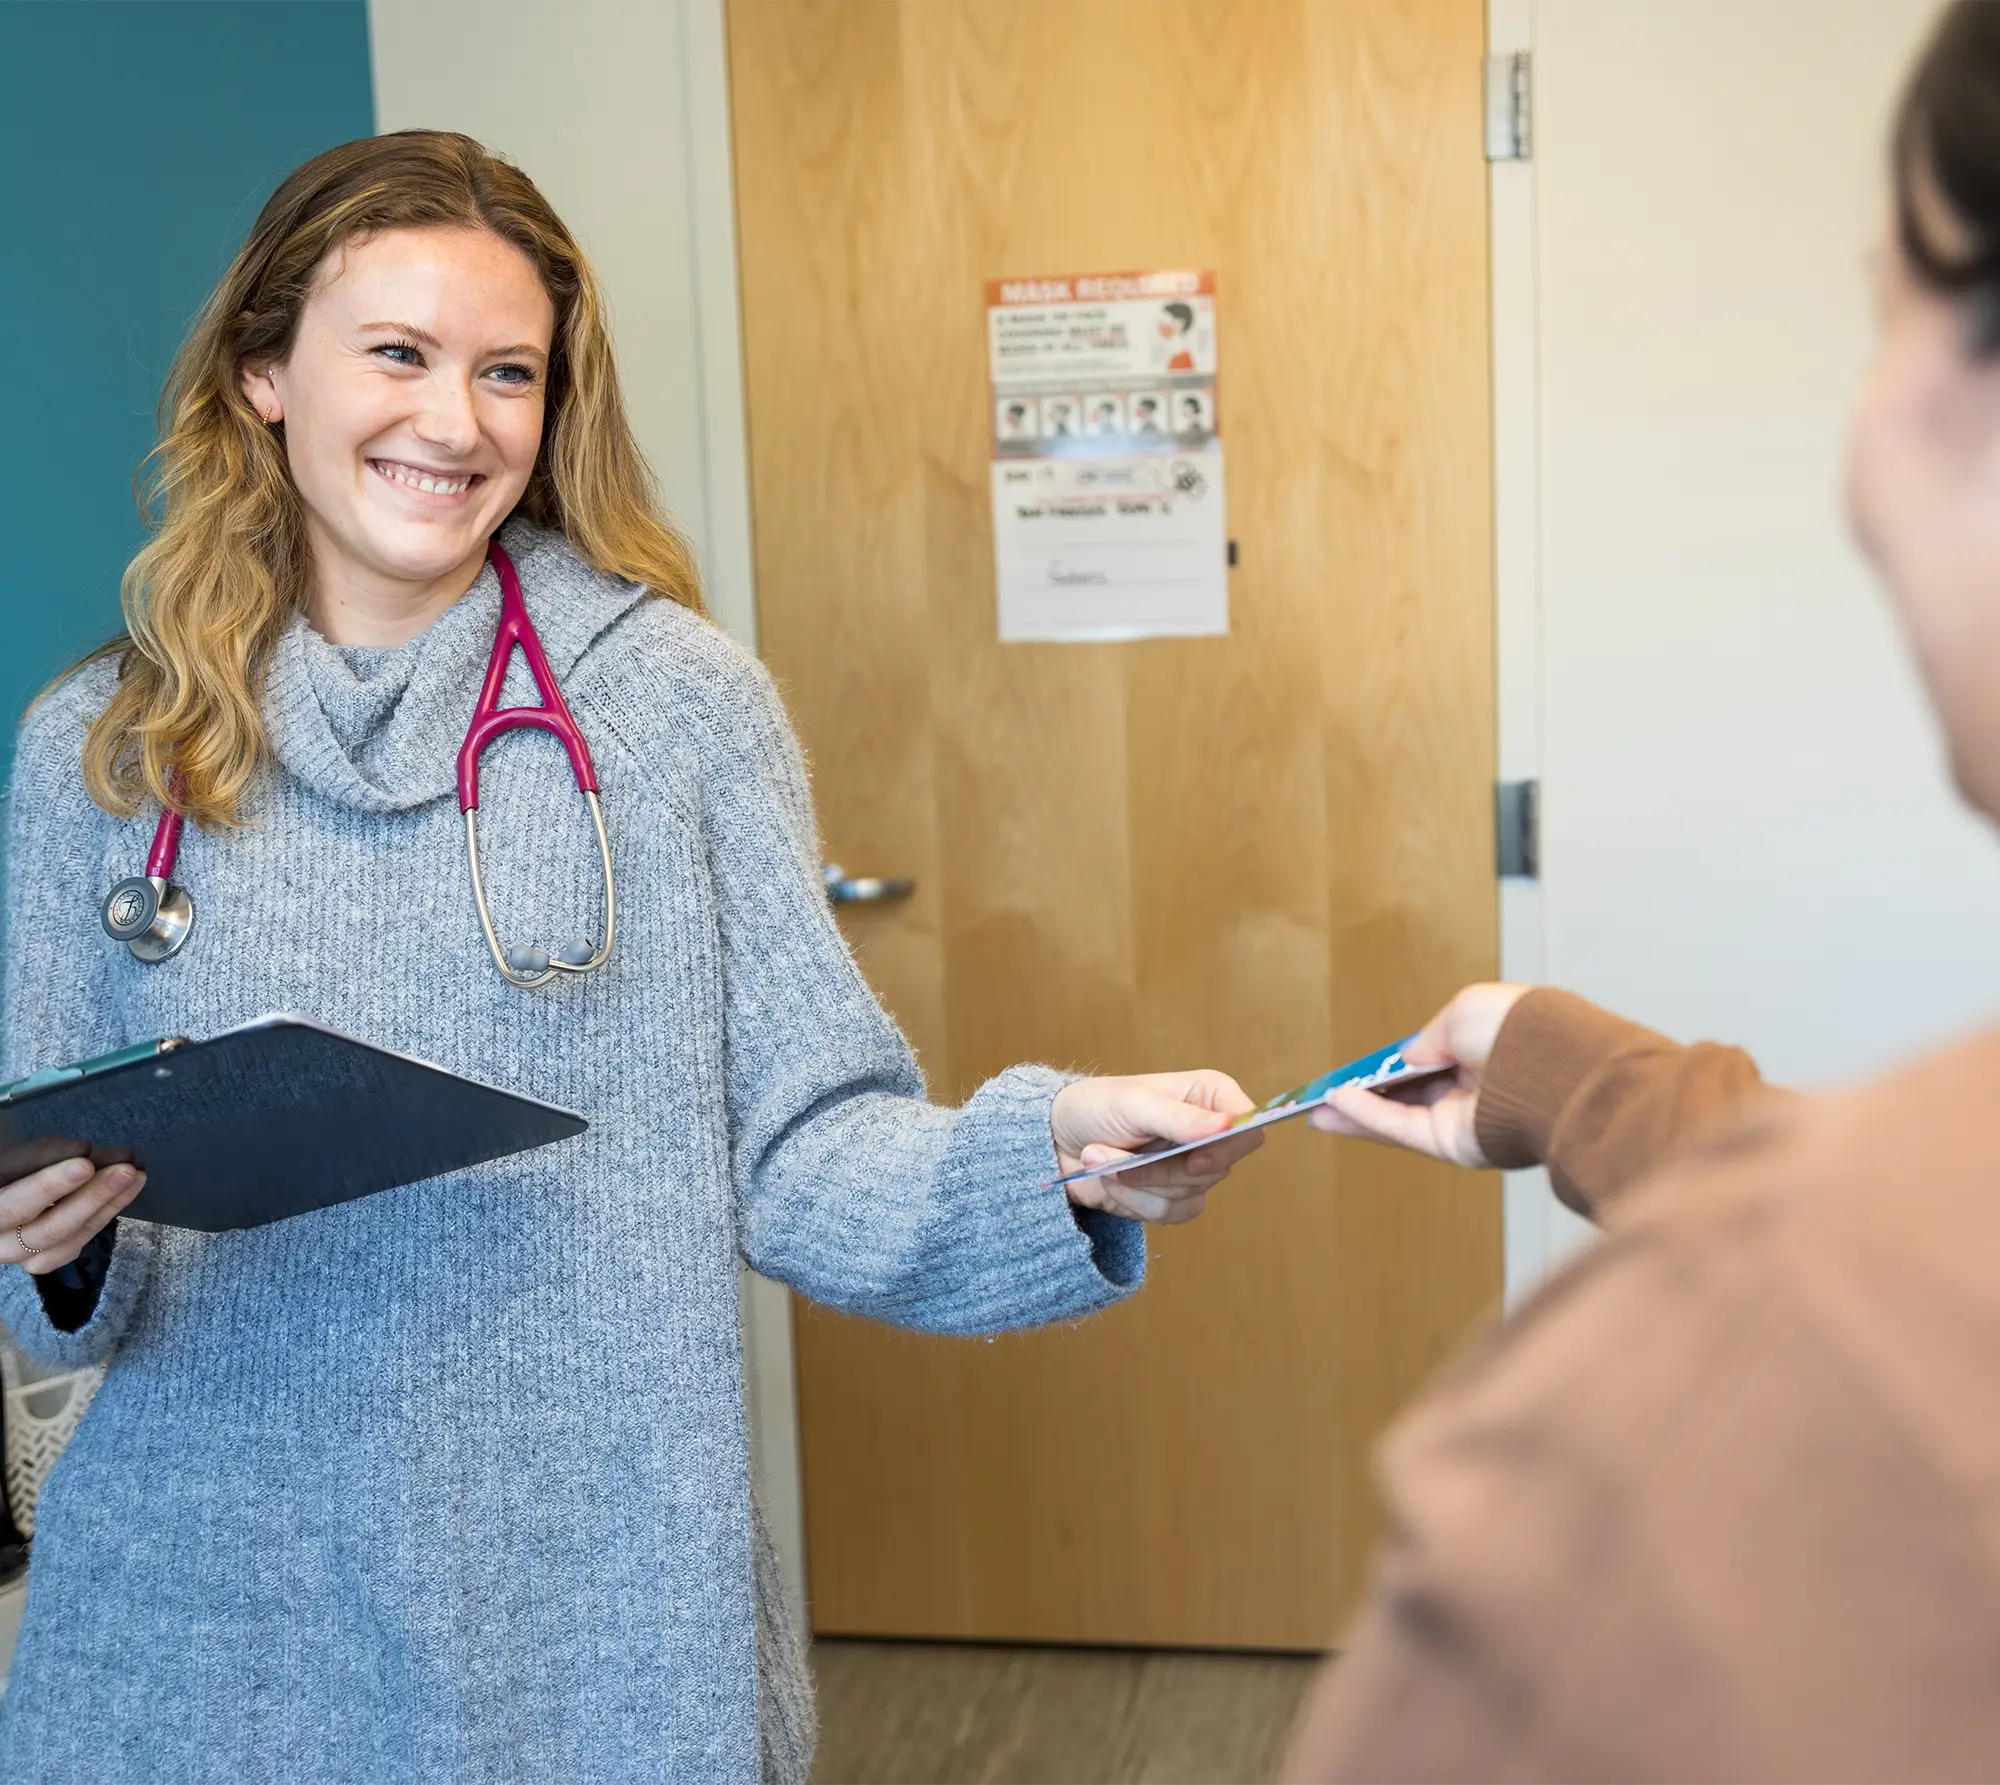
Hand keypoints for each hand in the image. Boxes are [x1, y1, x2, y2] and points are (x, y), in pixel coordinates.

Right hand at [0, 1136, 144, 1273]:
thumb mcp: (20, 1156)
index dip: (48, 1187)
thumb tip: (85, 1152)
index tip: (85, 1164)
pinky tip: (127, 1191)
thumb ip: (47, 1155)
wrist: (6, 1188)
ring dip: (106, 1207)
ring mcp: (20, 1256)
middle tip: (126, 1170)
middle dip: (91, 1198)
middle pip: (46, 1230)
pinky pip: (75, 1245)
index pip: (12, 1206)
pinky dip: (104, 1216)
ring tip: (136, 1176)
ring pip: (65, 1242)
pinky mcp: (43, 1259)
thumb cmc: (12, 1167)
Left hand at [1051, 1070, 1261, 1223]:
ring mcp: (1190, 1168)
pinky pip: (1170, 1214)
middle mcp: (1208, 1133)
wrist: (1053, 1141)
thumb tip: (1228, 1125)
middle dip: (1163, 1168)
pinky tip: (1110, 1180)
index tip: (1193, 1156)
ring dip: (1138, 1183)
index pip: (1249, 1126)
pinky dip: (1134, 1201)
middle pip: (1218, 1168)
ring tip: (1102, 1159)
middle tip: (1123, 1154)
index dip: (1229, 1146)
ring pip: (1191, 1195)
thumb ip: (1180, 1117)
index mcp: (1209, 1096)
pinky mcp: (1170, 1198)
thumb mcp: (1132, 1103)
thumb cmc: (1093, 1106)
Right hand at [1308, 984, 1533, 1166]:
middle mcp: (1475, 1089)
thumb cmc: (1519, 1030)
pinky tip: (1336, 1106)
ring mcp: (1463, 1120)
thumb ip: (1426, 1038)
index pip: (1428, 1060)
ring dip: (1354, 1111)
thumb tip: (1404, 1058)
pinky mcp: (1453, 1145)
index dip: (1389, 1064)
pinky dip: (1366, 1117)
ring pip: (1396, 1117)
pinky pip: (1401, 1128)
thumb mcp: (1463, 1013)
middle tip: (1325, 1093)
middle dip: (1364, 1093)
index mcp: (1485, 1051)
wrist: (1553, 1069)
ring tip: (1315, 1107)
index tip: (1356, 1067)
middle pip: (1406, 1094)